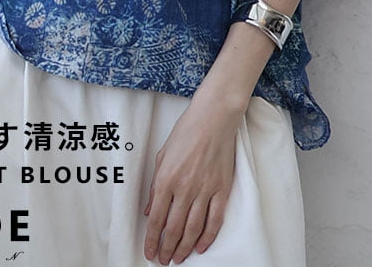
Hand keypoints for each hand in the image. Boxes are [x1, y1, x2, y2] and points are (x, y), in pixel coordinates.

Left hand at [143, 94, 242, 263]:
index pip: (156, 218)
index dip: (152, 239)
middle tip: (164, 260)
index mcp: (166, 178)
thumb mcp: (162, 156)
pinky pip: (215, 220)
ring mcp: (205, 189)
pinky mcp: (222, 189)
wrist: (213, 118)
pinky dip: (207, 237)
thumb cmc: (186, 132)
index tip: (149, 251)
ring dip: (185, 248)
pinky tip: (201, 246)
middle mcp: (184, 187)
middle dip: (167, 248)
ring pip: (194, 229)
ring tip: (179, 258)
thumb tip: (150, 210)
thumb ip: (155, 186)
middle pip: (174, 228)